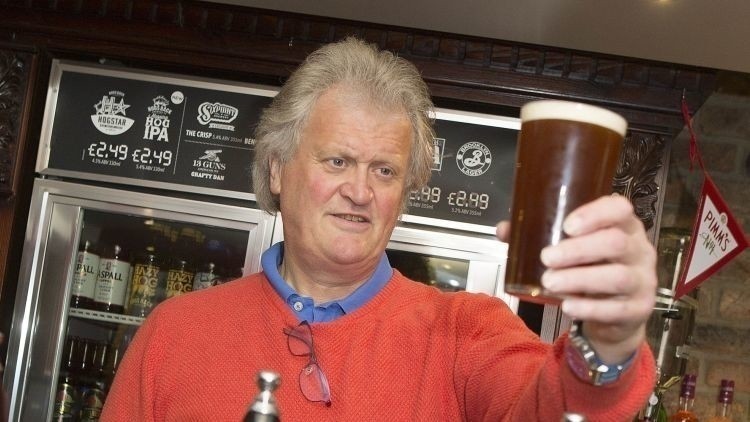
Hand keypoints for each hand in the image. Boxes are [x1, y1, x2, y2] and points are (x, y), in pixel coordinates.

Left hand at [496, 195, 656, 363]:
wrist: (616, 314)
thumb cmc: (592, 269)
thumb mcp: (572, 249)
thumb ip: (539, 236)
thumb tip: (504, 230)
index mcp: (623, 226)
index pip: (620, 209)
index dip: (595, 214)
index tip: (567, 226)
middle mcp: (639, 250)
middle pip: (616, 242)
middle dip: (578, 250)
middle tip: (546, 257)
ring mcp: (643, 281)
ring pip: (617, 276)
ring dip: (579, 279)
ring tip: (550, 282)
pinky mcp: (639, 309)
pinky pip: (616, 309)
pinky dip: (589, 308)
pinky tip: (568, 306)